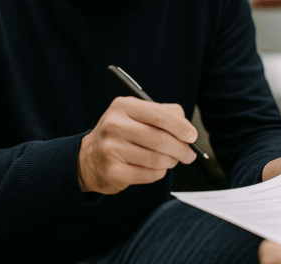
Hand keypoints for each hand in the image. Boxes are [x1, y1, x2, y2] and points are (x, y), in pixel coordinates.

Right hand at [78, 97, 197, 193]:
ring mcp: (111, 149)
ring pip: (157, 159)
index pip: (160, 116)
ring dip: (170, 162)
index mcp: (123, 106)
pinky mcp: (113, 172)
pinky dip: (158, 173)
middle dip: (181, 149)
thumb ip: (164, 114)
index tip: (192, 136)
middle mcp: (114, 125)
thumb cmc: (120, 134)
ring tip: (170, 160)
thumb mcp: (136, 115)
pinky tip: (154, 168)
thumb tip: (187, 128)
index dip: (181, 128)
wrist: (88, 159)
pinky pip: (149, 174)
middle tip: (188, 154)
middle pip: (161, 140)